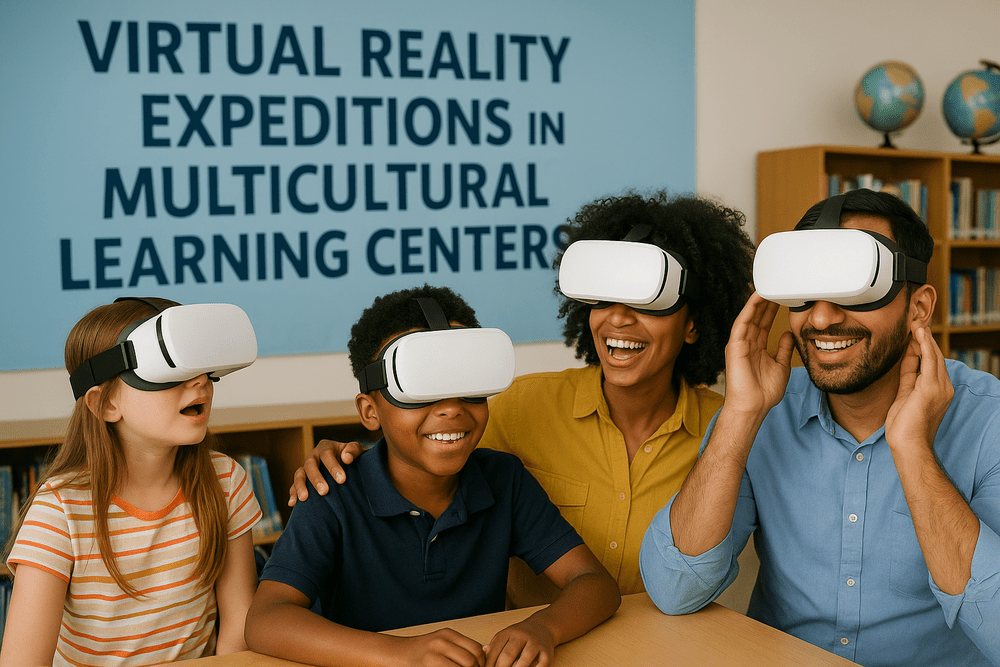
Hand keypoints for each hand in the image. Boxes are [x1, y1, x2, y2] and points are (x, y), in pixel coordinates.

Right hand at [287, 439, 364, 505]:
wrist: (350, 466)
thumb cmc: (354, 458)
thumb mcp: (357, 450)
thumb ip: (354, 450)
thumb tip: (346, 458)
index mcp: (326, 447)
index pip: (327, 455)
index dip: (333, 467)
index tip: (342, 480)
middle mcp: (314, 456)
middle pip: (310, 464)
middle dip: (316, 478)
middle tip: (324, 492)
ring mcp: (306, 468)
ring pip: (299, 474)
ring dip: (300, 486)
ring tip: (304, 499)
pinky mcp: (303, 480)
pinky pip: (294, 485)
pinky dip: (293, 493)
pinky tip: (293, 503)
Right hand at [394, 629, 485, 666]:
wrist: (394, 654)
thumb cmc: (419, 653)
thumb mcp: (440, 643)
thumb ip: (459, 648)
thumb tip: (486, 651)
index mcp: (447, 634)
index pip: (476, 649)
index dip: (482, 663)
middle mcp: (441, 642)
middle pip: (471, 660)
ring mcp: (433, 655)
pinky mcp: (427, 666)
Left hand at [485, 617, 554, 666]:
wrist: (543, 626)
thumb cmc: (520, 636)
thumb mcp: (505, 636)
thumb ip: (494, 646)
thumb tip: (483, 652)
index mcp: (508, 633)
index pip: (495, 650)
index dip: (489, 664)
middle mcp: (522, 636)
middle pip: (508, 655)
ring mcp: (535, 643)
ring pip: (525, 659)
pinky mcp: (547, 652)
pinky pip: (541, 664)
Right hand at [721, 292, 793, 416]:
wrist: (753, 407)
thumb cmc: (764, 392)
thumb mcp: (781, 367)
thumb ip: (784, 350)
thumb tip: (789, 335)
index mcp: (756, 348)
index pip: (764, 324)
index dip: (772, 310)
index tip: (782, 298)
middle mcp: (747, 343)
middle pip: (757, 317)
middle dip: (766, 302)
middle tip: (777, 287)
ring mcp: (740, 343)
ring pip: (749, 316)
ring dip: (758, 301)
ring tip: (769, 287)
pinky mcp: (734, 345)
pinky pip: (742, 323)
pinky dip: (749, 309)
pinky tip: (757, 298)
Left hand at [885, 325, 953, 452]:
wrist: (907, 444)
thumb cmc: (904, 425)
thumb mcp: (905, 394)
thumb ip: (908, 376)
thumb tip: (908, 357)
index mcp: (937, 390)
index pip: (931, 362)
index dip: (922, 345)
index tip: (913, 331)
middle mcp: (943, 387)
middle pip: (935, 356)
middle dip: (924, 338)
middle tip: (914, 320)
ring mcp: (940, 387)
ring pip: (934, 355)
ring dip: (924, 337)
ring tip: (916, 321)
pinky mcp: (931, 388)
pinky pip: (930, 361)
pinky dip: (925, 345)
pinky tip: (919, 333)